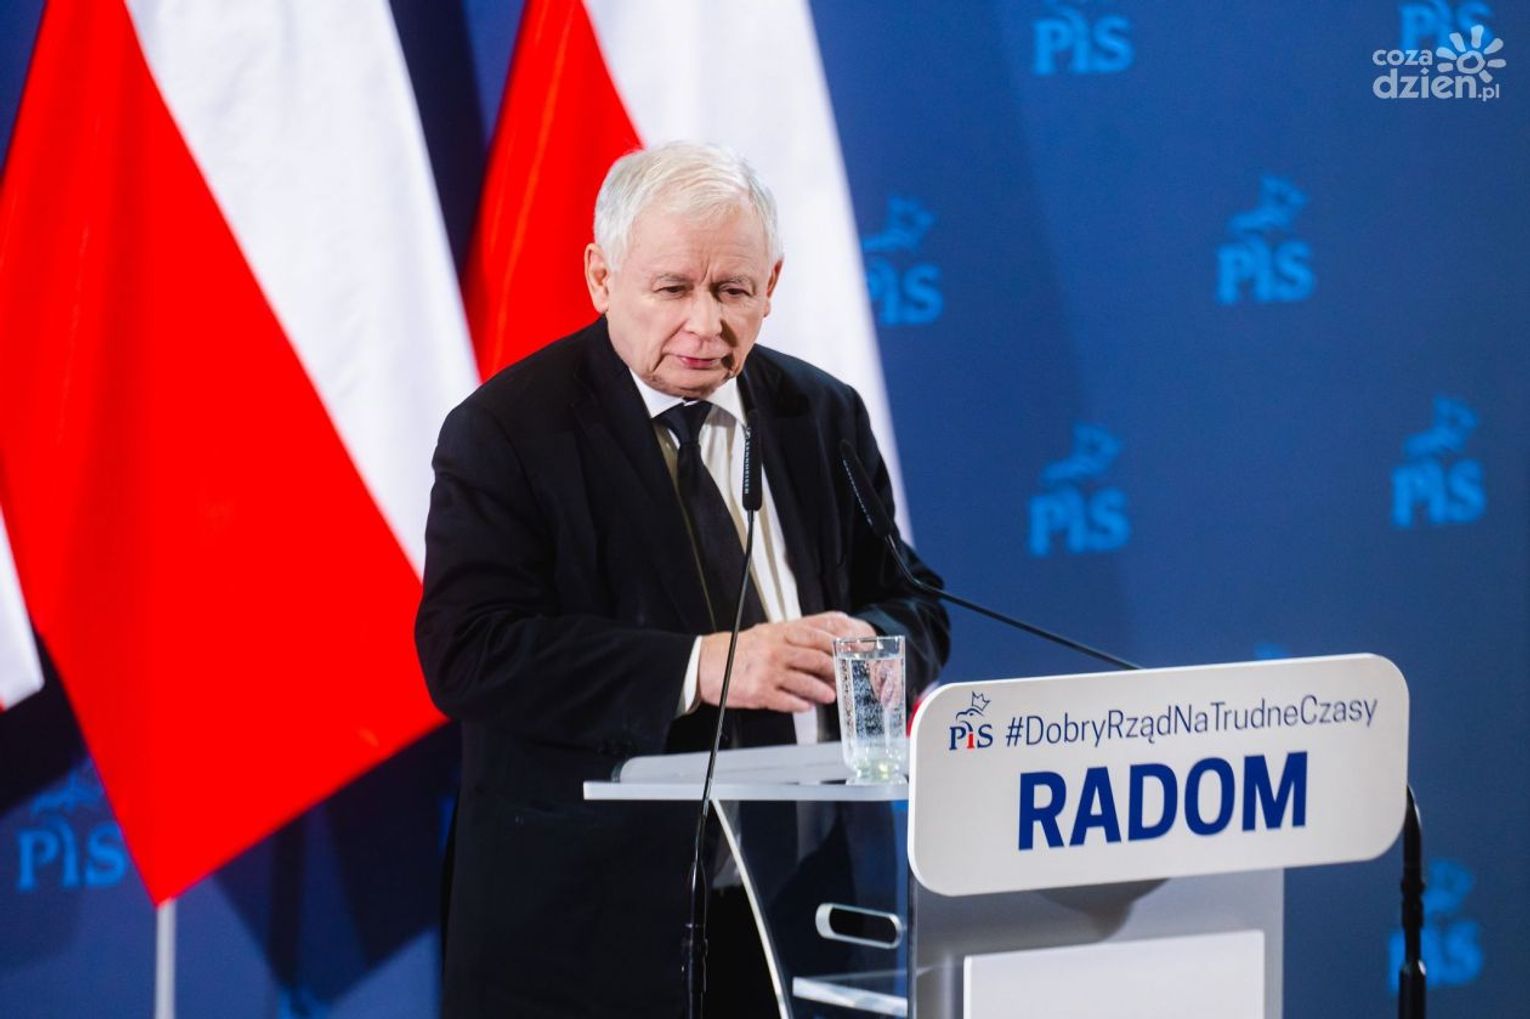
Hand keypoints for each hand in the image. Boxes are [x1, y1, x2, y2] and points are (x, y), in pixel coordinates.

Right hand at [697, 612, 876, 712]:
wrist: (705, 664)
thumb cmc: (735, 650)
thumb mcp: (765, 633)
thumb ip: (791, 635)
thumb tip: (818, 640)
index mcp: (778, 634)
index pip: (815, 636)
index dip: (835, 645)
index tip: (846, 652)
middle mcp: (776, 651)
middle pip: (816, 660)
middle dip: (834, 671)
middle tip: (842, 677)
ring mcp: (769, 672)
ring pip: (806, 682)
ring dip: (822, 691)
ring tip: (830, 696)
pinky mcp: (760, 692)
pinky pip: (787, 701)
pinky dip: (800, 705)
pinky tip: (806, 706)